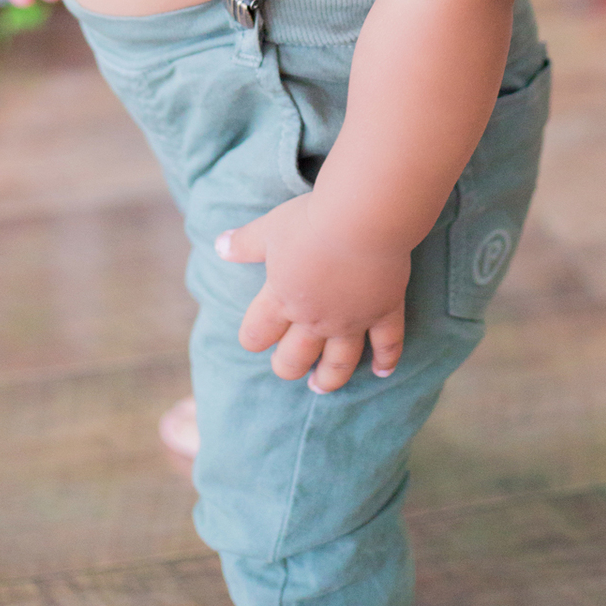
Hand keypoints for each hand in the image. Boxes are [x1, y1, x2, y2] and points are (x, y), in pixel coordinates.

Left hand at [217, 193, 408, 392]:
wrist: (361, 219)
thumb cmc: (311, 221)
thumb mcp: (269, 228)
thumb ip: (244, 243)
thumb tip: (218, 246)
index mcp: (282, 299)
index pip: (257, 333)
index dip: (252, 338)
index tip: (253, 338)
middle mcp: (315, 319)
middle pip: (295, 358)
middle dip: (287, 366)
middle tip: (288, 367)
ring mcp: (351, 320)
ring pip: (339, 362)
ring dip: (329, 378)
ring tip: (321, 386)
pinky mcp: (383, 312)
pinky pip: (387, 344)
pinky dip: (386, 360)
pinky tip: (383, 372)